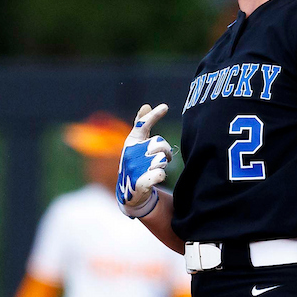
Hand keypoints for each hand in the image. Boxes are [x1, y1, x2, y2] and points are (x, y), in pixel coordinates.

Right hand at [116, 102, 171, 217]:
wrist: (130, 191)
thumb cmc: (136, 163)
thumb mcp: (136, 144)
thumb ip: (142, 125)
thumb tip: (146, 105)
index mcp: (130, 142)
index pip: (142, 125)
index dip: (154, 115)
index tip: (165, 107)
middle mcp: (130, 154)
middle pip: (159, 143)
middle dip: (166, 150)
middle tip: (165, 157)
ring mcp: (134, 168)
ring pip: (162, 160)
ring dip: (163, 164)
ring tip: (157, 168)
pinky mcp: (140, 183)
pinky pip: (161, 174)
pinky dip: (161, 176)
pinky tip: (156, 178)